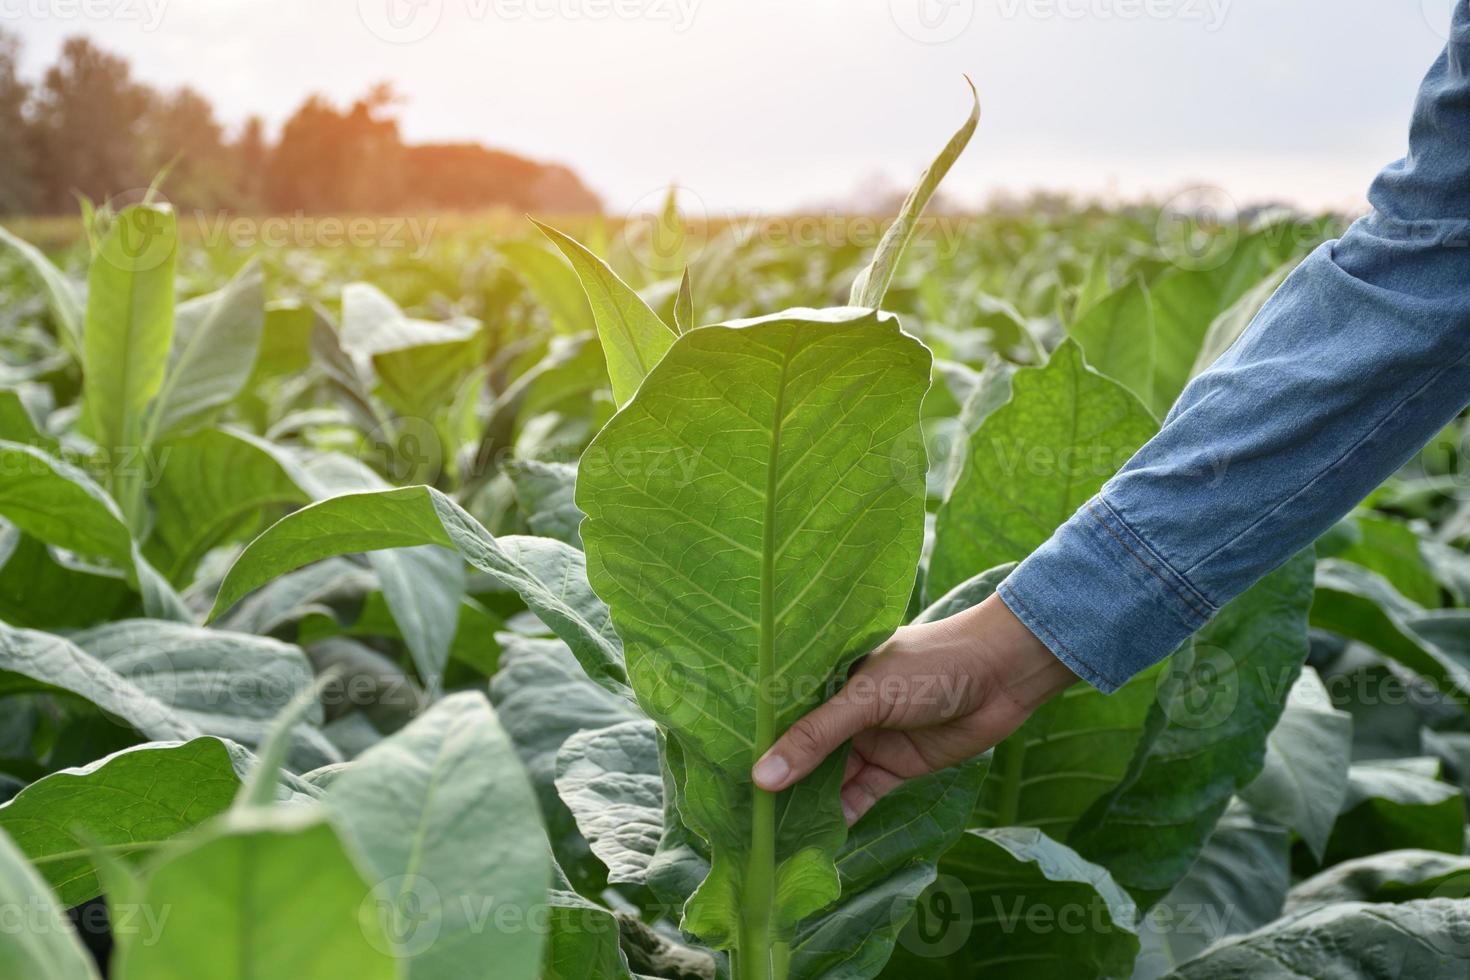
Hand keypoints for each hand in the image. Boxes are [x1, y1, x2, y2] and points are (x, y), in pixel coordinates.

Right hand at [750, 593, 1078, 824]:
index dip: (754, 739)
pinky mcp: (894, 768)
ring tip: (770, 836)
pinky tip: (817, 842)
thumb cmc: (931, 666)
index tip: (718, 771)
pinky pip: (860, 797)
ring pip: (828, 779)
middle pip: (801, 750)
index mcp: (828, 676)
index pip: (780, 711)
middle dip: (777, 780)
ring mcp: (867, 739)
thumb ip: (816, 737)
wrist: (1002, 675)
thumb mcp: (867, 696)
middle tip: (739, 817)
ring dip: (807, 805)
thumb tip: (763, 778)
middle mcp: (842, 709)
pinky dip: (842, 818)